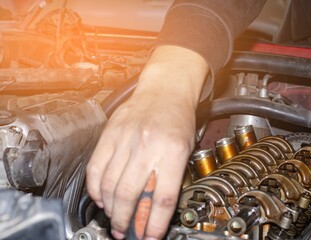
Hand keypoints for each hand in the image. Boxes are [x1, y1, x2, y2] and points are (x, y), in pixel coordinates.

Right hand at [86, 46, 207, 238]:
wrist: (165, 90)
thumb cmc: (178, 120)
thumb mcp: (184, 150)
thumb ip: (169, 178)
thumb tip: (153, 211)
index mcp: (173, 152)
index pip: (163, 197)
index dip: (155, 223)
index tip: (150, 236)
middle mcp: (148, 146)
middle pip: (131, 194)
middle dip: (126, 220)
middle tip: (124, 232)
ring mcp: (126, 139)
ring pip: (110, 184)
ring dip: (110, 208)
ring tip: (113, 219)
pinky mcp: (109, 134)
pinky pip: (96, 167)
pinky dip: (95, 188)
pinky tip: (100, 197)